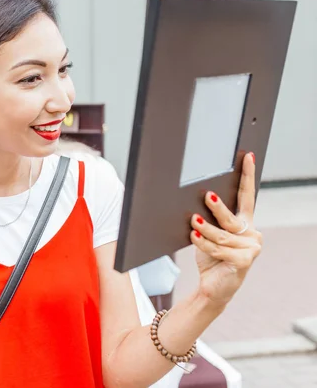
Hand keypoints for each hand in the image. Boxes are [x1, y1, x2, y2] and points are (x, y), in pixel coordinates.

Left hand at [190, 152, 262, 305]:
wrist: (212, 287)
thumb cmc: (210, 257)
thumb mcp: (209, 235)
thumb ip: (209, 220)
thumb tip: (194, 204)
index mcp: (245, 224)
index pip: (246, 196)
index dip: (247, 176)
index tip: (248, 157)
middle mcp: (251, 234)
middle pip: (231, 217)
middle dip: (217, 207)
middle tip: (207, 195)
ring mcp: (251, 248)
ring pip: (221, 234)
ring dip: (204, 228)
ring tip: (193, 221)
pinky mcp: (244, 261)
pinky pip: (218, 248)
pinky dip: (204, 244)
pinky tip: (194, 237)